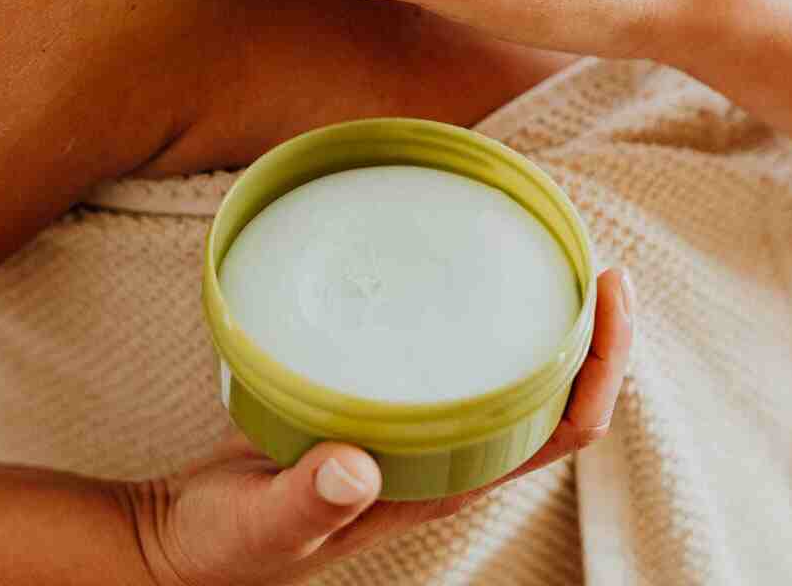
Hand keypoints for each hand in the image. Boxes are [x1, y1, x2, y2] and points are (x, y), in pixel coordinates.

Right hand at [123, 269, 634, 585]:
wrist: (185, 545)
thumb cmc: (228, 547)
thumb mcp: (262, 526)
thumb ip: (306, 500)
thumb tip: (357, 466)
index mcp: (446, 486)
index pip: (563, 429)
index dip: (602, 363)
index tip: (606, 288)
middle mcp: (449, 458)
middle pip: (558, 391)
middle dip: (588, 324)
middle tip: (581, 244)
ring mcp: (419, 434)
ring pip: (514, 372)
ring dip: (541, 315)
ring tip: (538, 243)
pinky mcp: (381, 410)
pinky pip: (455, 360)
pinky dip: (475, 315)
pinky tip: (450, 272)